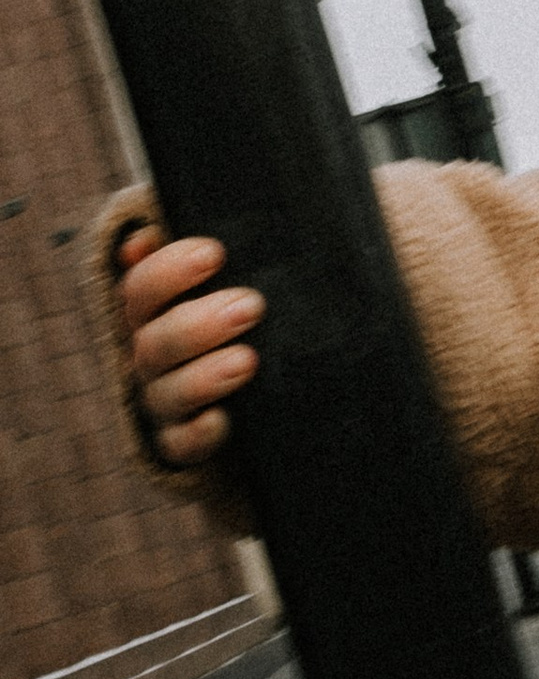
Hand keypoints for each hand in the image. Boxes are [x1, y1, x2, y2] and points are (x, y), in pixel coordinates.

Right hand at [117, 223, 264, 464]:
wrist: (257, 394)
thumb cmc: (235, 312)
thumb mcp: (221, 280)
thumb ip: (200, 252)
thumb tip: (148, 233)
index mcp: (152, 311)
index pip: (141, 288)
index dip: (169, 270)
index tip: (214, 253)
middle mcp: (150, 355)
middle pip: (154, 340)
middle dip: (199, 323)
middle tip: (251, 305)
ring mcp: (164, 401)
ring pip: (167, 392)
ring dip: (203, 376)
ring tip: (248, 360)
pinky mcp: (183, 443)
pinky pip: (180, 445)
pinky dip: (199, 433)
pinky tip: (223, 419)